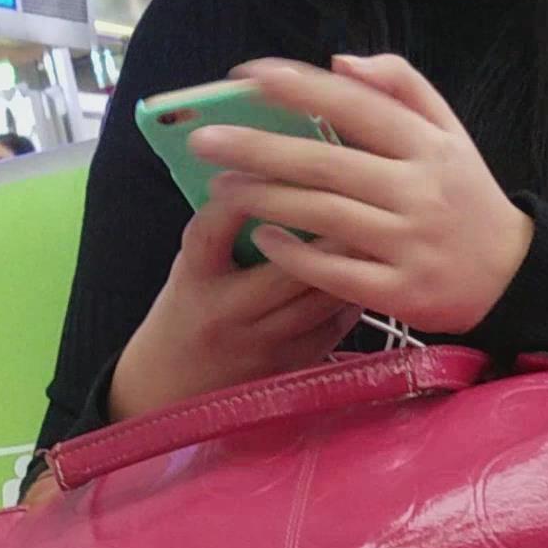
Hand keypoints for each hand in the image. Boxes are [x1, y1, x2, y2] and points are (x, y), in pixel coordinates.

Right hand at [107, 190, 359, 421]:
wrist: (169, 386)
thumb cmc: (188, 309)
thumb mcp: (191, 266)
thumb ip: (226, 230)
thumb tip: (281, 172)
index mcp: (194, 278)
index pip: (213, 230)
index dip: (243, 197)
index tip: (270, 162)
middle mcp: (226, 313)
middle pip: (288, 265)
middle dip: (329, 226)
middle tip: (363, 189)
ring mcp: (261, 345)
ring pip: (320, 295)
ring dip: (352, 260)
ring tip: (378, 225)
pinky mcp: (288, 367)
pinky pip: (333, 325)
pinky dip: (353, 293)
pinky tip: (370, 271)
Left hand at [188, 52, 533, 330]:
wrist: (511, 276)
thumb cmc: (464, 197)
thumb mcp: (448, 133)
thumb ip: (402, 88)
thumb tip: (338, 63)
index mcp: (428, 146)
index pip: (356, 108)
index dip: (300, 89)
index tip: (248, 76)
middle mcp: (419, 190)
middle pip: (327, 163)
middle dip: (259, 148)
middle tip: (205, 140)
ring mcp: (410, 243)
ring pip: (326, 215)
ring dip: (267, 198)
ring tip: (220, 186)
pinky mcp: (401, 291)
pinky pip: (337, 273)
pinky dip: (297, 255)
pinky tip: (263, 238)